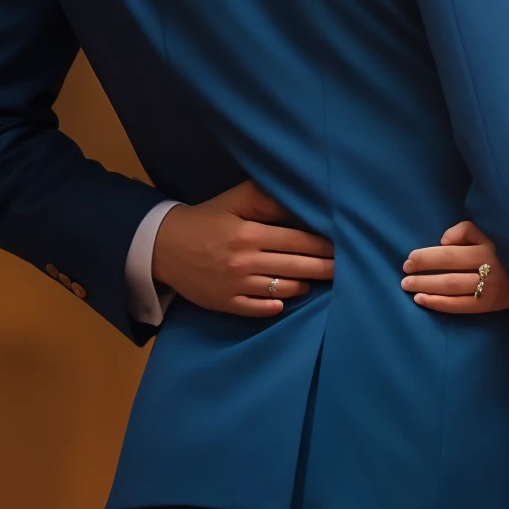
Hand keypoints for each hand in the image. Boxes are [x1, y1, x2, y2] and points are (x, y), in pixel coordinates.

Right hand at [151, 180, 333, 318]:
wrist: (163, 246)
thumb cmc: (206, 220)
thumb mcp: (234, 201)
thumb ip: (266, 199)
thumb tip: (300, 202)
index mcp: (248, 234)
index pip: (297, 241)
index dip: (323, 245)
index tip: (342, 246)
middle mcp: (244, 261)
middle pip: (297, 267)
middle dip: (325, 268)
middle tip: (345, 268)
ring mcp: (235, 285)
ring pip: (283, 289)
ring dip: (304, 285)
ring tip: (318, 281)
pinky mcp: (225, 303)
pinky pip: (258, 309)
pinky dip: (276, 307)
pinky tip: (287, 301)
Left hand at [402, 220, 508, 313]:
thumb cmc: (506, 249)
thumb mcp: (490, 232)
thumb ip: (466, 230)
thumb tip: (443, 240)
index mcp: (488, 247)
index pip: (450, 252)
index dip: (427, 256)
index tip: (410, 258)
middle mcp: (489, 269)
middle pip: (448, 271)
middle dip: (423, 271)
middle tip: (404, 272)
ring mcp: (489, 289)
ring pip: (451, 288)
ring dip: (426, 287)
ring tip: (407, 286)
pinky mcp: (489, 305)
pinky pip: (459, 306)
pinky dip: (438, 304)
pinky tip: (421, 300)